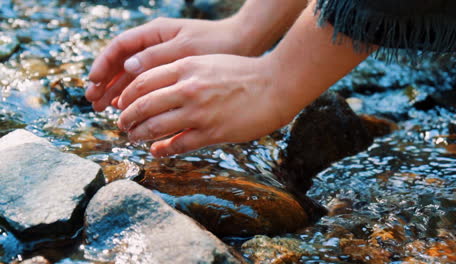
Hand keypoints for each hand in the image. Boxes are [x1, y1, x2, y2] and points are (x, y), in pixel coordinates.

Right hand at [85, 17, 252, 110]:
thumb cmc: (216, 43)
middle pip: (122, 62)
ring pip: (132, 74)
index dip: (104, 64)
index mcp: (155, 32)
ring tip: (105, 109)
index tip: (93, 82)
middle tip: (93, 101)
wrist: (242, 43)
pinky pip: (147, 82)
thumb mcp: (186, 49)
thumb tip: (128, 67)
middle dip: (106, 81)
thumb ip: (157, 57)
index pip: (120, 46)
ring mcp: (163, 57)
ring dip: (118, 90)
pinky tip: (128, 107)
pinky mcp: (172, 70)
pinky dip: (136, 94)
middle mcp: (155, 43)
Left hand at [116, 54, 291, 156]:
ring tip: (134, 138)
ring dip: (139, 134)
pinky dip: (163, 150)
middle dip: (127, 117)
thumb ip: (182, 71)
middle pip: (143, 104)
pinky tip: (157, 151)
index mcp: (186, 66)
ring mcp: (200, 112)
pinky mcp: (212, 132)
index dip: (127, 96)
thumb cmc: (243, 72)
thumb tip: (156, 86)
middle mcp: (189, 88)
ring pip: (156, 126)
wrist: (275, 85)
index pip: (142, 81)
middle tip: (122, 124)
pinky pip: (178, 144)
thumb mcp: (208, 62)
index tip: (122, 104)